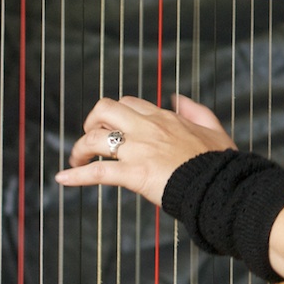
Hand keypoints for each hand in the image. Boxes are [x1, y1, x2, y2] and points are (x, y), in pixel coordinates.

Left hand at [56, 93, 235, 206]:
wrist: (220, 185)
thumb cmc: (219, 163)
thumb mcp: (213, 129)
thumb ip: (196, 110)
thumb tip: (178, 98)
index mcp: (164, 118)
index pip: (129, 103)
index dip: (115, 114)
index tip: (112, 127)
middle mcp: (147, 128)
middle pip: (105, 110)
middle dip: (91, 122)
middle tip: (90, 139)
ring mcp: (138, 150)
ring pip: (95, 138)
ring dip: (79, 149)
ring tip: (76, 161)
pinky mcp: (133, 173)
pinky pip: (96, 171)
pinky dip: (76, 176)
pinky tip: (63, 179)